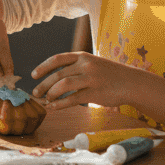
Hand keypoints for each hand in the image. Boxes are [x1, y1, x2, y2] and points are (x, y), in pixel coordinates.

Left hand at [29, 52, 151, 110]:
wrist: (132, 82)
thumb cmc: (109, 74)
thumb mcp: (92, 63)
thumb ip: (75, 67)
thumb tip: (52, 78)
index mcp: (83, 56)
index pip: (57, 59)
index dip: (43, 67)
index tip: (33, 75)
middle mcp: (86, 65)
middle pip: (58, 74)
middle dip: (43, 84)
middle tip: (36, 93)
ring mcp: (91, 79)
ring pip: (63, 85)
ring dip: (51, 93)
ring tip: (46, 100)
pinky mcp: (95, 93)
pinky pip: (73, 99)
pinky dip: (60, 104)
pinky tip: (54, 107)